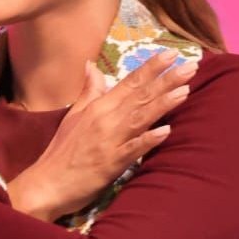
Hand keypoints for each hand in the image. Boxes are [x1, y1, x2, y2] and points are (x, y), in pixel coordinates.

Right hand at [12, 49, 196, 222]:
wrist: (47, 183)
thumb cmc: (62, 151)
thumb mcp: (74, 116)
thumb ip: (89, 91)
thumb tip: (91, 65)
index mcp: (98, 107)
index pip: (129, 82)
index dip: (151, 68)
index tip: (171, 54)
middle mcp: (105, 119)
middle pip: (140, 96)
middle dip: (166, 80)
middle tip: (191, 66)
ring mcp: (109, 141)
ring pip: (140, 117)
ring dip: (163, 103)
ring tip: (186, 90)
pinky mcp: (111, 163)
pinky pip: (133, 149)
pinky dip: (148, 139)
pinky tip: (166, 131)